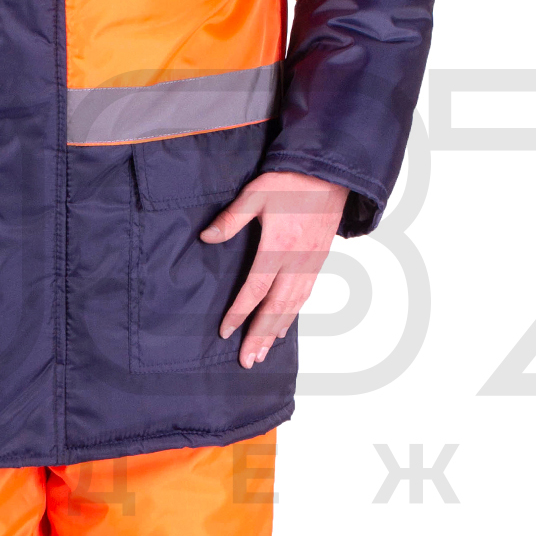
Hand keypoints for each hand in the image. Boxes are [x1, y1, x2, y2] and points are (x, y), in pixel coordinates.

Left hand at [200, 170, 348, 368]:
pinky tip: (283, 326)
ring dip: (276, 331)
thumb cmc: (290, 182)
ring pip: (293, 306)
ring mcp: (310, 264)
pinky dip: (293, 315)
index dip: (240, 313)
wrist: (329, 174)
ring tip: (263, 353)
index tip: (226, 331)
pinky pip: (305, 295)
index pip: (255, 289)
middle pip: (276, 307)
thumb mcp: (255, 194)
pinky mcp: (319, 262)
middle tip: (248, 360)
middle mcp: (297, 262)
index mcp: (278, 247)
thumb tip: (206, 238)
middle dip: (260, 336)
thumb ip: (231, 219)